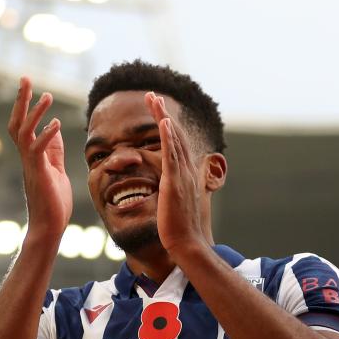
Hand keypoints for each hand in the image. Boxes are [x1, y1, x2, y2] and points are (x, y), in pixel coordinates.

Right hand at [8, 77, 72, 244]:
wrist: (49, 227)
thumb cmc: (53, 202)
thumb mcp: (56, 169)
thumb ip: (54, 149)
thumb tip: (54, 128)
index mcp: (31, 155)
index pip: (24, 125)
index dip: (25, 105)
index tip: (29, 85)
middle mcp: (27, 157)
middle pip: (17, 123)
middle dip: (21, 100)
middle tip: (25, 77)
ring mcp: (31, 165)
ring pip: (25, 133)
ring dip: (35, 113)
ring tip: (47, 95)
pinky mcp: (39, 173)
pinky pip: (39, 150)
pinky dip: (47, 136)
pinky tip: (56, 124)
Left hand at [145, 91, 207, 255]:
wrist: (187, 243)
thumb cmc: (179, 230)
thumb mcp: (175, 205)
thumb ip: (172, 193)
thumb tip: (168, 191)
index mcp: (184, 175)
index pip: (174, 144)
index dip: (166, 126)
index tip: (157, 111)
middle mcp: (186, 170)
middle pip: (174, 135)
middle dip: (162, 113)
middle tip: (152, 95)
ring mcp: (182, 175)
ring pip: (172, 139)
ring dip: (162, 116)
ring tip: (153, 99)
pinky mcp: (175, 182)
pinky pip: (171, 154)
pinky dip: (168, 136)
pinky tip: (163, 121)